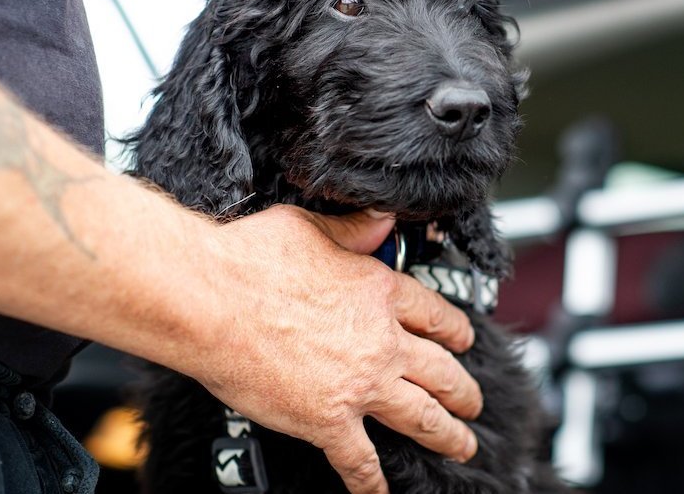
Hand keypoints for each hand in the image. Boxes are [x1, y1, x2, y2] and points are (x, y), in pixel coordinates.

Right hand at [186, 204, 480, 493]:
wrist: (210, 301)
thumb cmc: (251, 259)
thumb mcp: (313, 227)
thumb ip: (354, 229)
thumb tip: (380, 218)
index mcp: (380, 291)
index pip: (437, 316)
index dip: (456, 332)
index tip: (464, 343)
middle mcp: (382, 341)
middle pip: (442, 372)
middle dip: (464, 392)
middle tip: (473, 404)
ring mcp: (360, 385)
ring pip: (421, 417)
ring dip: (447, 436)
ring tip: (463, 446)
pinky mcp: (328, 421)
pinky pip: (361, 461)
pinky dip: (373, 483)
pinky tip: (381, 493)